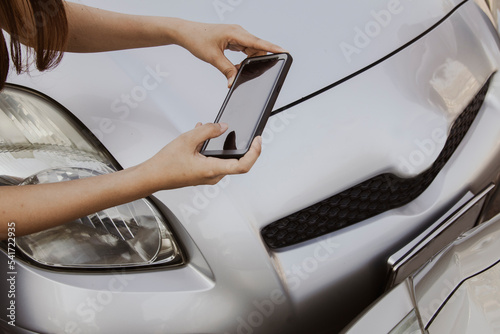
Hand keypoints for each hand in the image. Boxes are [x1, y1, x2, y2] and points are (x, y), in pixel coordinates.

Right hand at [139, 123, 261, 190]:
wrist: (152, 177)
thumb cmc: (165, 164)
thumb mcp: (187, 140)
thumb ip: (208, 131)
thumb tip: (223, 126)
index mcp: (212, 169)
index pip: (243, 166)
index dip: (255, 153)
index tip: (258, 141)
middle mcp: (213, 176)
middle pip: (237, 162)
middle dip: (242, 146)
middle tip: (249, 134)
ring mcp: (208, 177)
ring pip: (225, 160)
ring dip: (224, 146)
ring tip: (215, 130)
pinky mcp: (203, 174)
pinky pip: (215, 161)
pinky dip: (214, 149)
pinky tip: (202, 136)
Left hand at [174, 21, 286, 86]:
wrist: (186, 33)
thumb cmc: (197, 39)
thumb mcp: (213, 57)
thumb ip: (226, 70)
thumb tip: (235, 81)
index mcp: (235, 33)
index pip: (258, 42)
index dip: (272, 47)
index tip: (284, 51)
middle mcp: (238, 32)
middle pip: (257, 47)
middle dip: (258, 60)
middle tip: (256, 71)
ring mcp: (236, 36)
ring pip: (251, 50)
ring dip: (249, 61)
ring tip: (239, 69)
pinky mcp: (233, 40)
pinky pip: (245, 50)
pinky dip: (243, 59)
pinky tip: (238, 67)